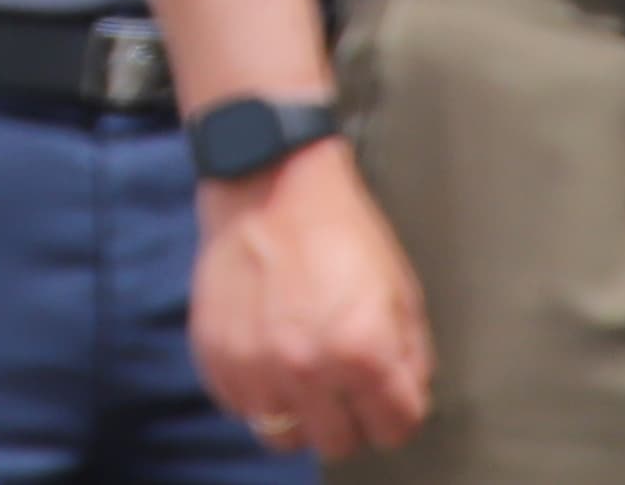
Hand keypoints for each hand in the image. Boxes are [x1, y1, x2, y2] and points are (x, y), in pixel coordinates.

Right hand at [191, 140, 430, 460]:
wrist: (269, 183)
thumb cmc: (339, 230)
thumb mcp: (400, 290)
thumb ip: (410, 357)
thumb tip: (406, 399)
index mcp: (362, 351)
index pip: (394, 429)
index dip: (396, 410)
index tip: (387, 394)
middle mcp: (306, 367)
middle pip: (338, 442)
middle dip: (349, 417)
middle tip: (344, 383)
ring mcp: (253, 364)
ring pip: (283, 436)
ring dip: (298, 413)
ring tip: (301, 375)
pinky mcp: (214, 355)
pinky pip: (240, 407)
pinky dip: (256, 391)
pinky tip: (267, 355)